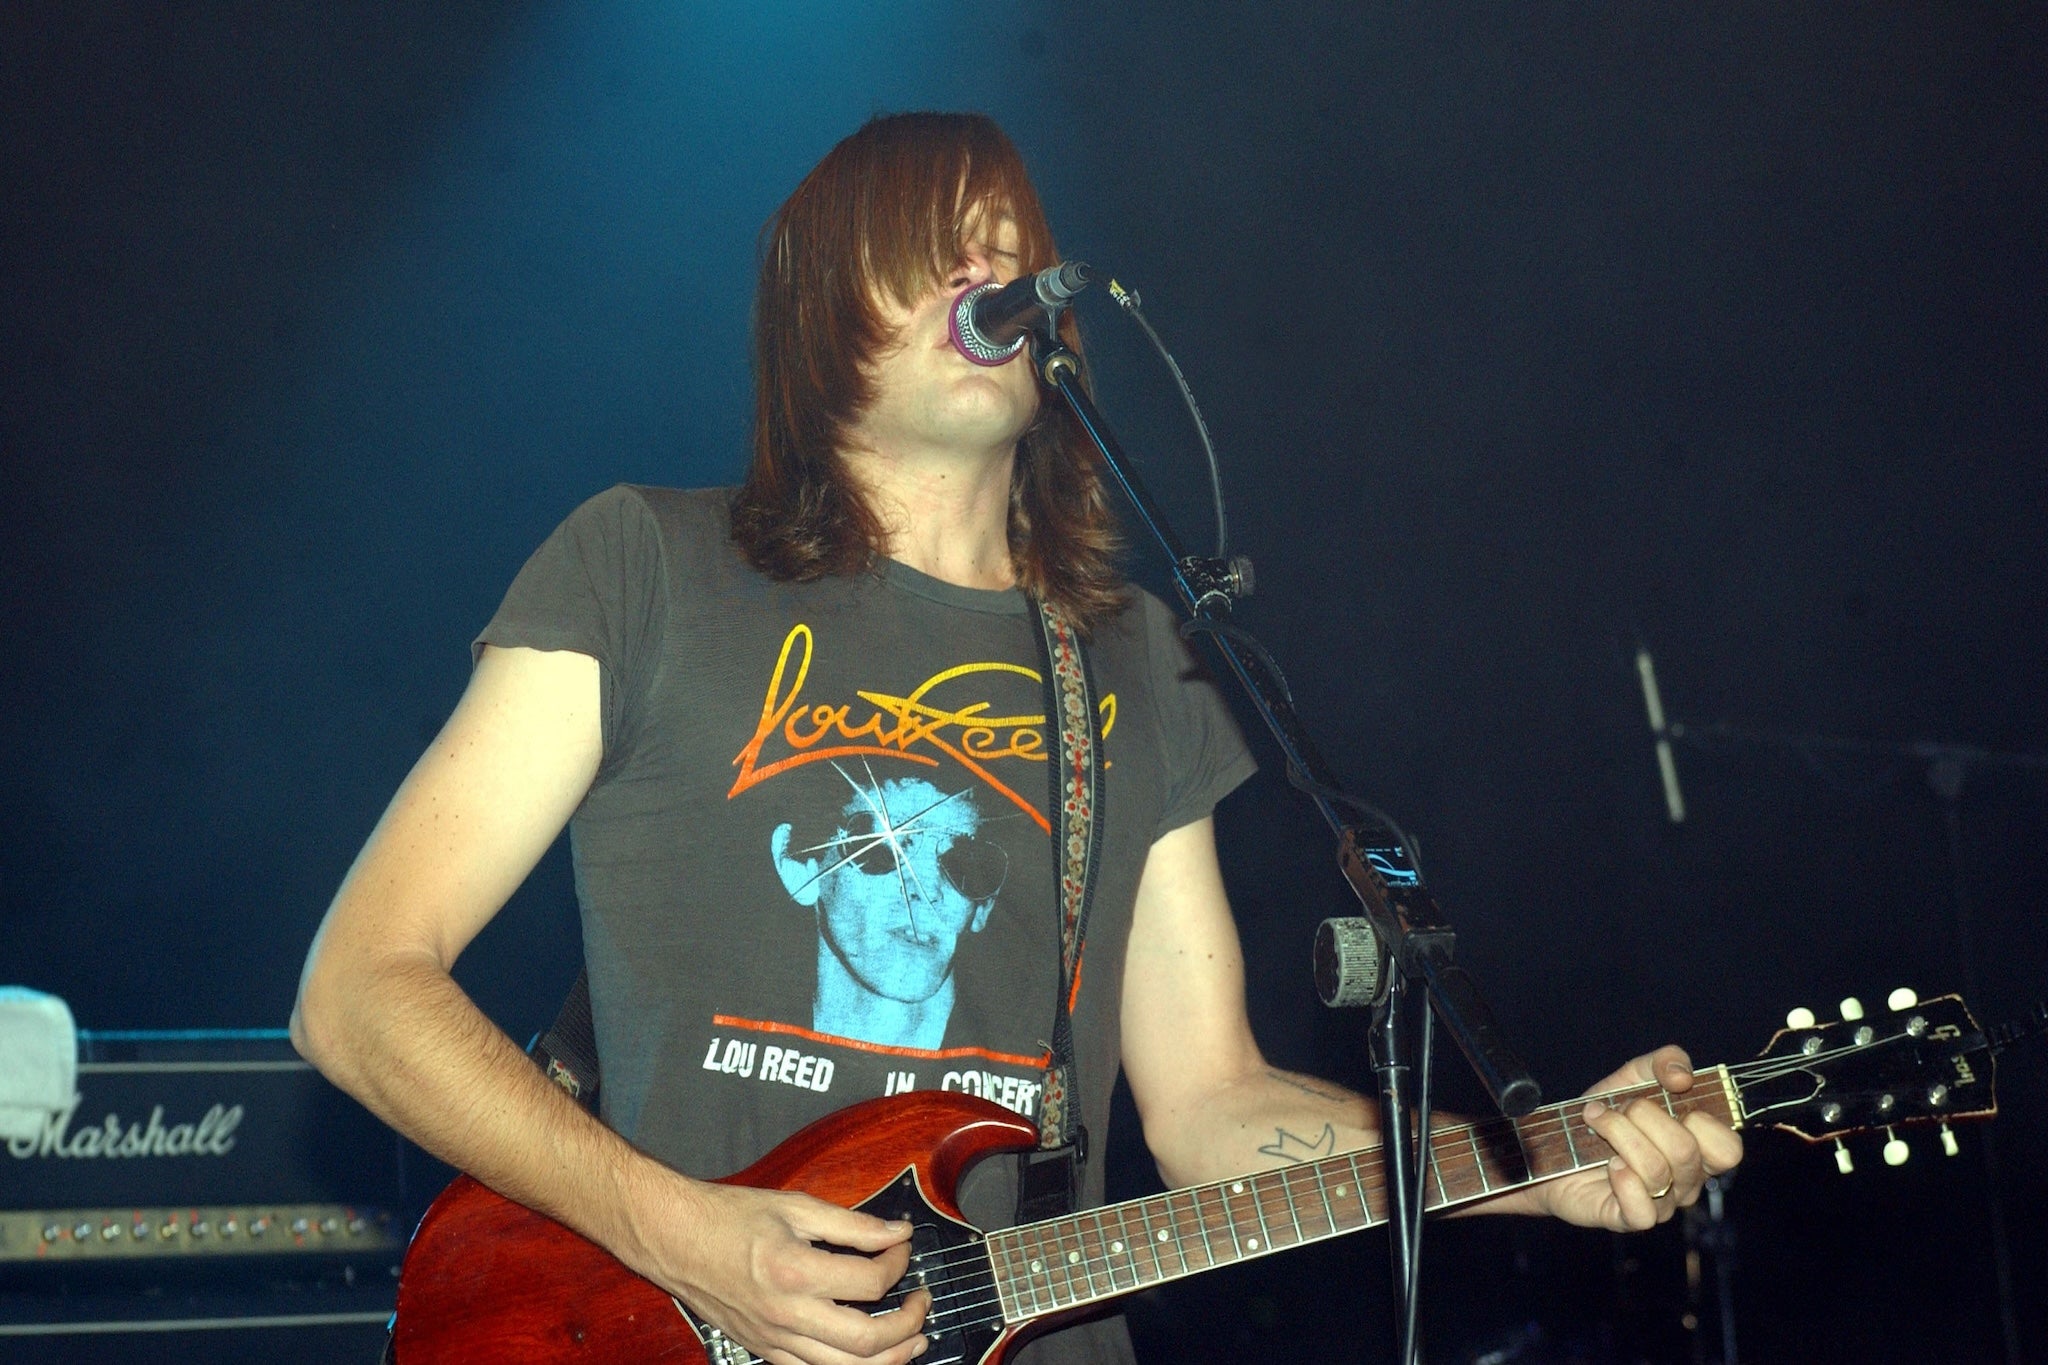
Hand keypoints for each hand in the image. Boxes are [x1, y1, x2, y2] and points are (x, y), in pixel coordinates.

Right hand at [627, 1176, 929, 1364]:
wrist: (674, 1238)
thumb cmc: (729, 1216)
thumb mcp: (795, 1205)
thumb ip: (853, 1224)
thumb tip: (897, 1232)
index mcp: (795, 1270)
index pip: (871, 1282)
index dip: (898, 1262)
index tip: (901, 1245)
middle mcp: (786, 1313)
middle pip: (868, 1341)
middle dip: (908, 1324)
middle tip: (922, 1302)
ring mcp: (773, 1339)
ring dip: (890, 1359)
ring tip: (913, 1341)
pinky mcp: (763, 1350)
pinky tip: (866, 1355)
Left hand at [1537, 1045, 1743, 1231]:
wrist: (1555, 1143)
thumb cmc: (1605, 1114)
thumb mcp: (1634, 1077)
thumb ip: (1665, 1062)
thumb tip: (1683, 1076)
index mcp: (1698, 1149)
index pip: (1728, 1148)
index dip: (1700, 1118)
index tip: (1665, 1099)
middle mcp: (1686, 1181)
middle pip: (1685, 1150)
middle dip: (1643, 1116)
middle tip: (1618, 1108)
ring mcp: (1660, 1203)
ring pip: (1656, 1171)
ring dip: (1617, 1133)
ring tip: (1596, 1122)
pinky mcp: (1627, 1219)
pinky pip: (1642, 1211)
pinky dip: (1623, 1180)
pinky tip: (1608, 1164)